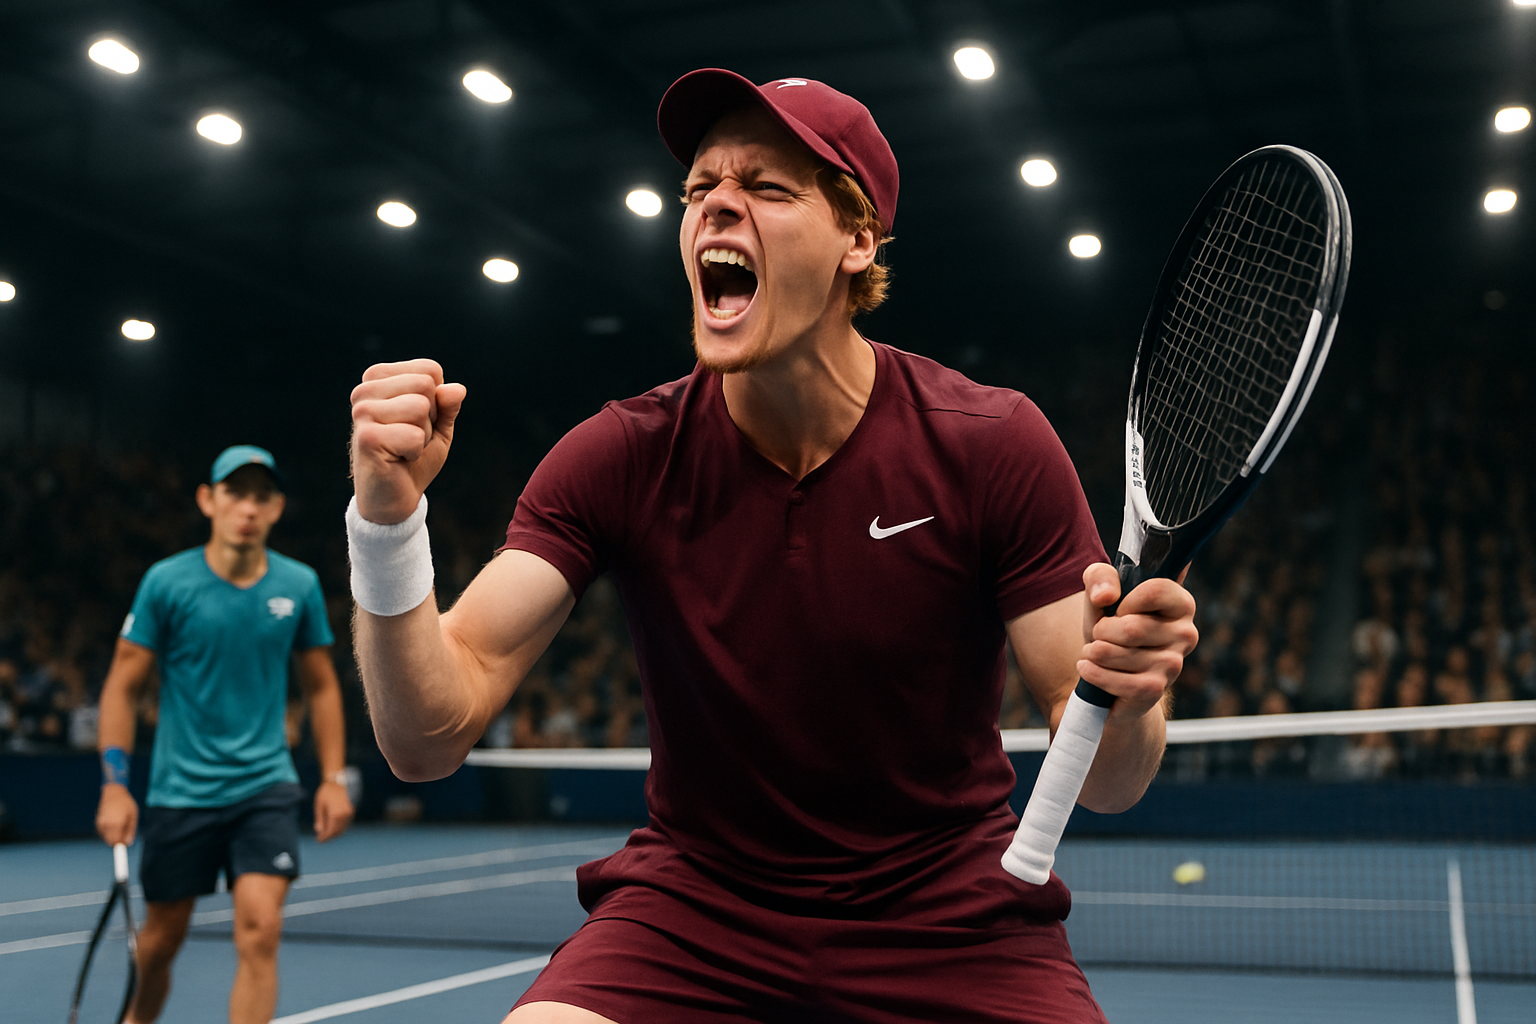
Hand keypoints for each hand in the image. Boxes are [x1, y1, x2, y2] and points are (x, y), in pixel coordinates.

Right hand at [96, 784, 137, 846]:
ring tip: (120, 824)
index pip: (116, 841)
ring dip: (112, 835)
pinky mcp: (97, 821)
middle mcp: (107, 824)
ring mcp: (100, 823)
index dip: (119, 847)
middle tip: (125, 835)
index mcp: (116, 823)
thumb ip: (131, 830)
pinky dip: (108, 831)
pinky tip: (114, 822)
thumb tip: (128, 843)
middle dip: (117, 841)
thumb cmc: (126, 804)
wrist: (113, 792)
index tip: (122, 850)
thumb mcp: (133, 816)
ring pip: (106, 837)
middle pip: (110, 841)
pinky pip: (103, 832)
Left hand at [313, 781, 354, 842]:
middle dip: (329, 836)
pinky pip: (346, 822)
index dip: (324, 837)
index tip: (318, 840)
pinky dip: (340, 826)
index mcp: (335, 815)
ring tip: (327, 832)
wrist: (338, 780)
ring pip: (343, 828)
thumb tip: (319, 830)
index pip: (330, 832)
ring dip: (335, 832)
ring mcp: (350, 813)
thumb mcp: (319, 805)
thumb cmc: (326, 792)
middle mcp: (344, 815)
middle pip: (337, 832)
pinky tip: (333, 825)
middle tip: (322, 837)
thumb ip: (319, 819)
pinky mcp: (352, 810)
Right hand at [350, 359, 466, 523]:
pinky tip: (398, 459)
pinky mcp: (366, 437)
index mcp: (378, 378)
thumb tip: (456, 389)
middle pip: (426, 385)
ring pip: (420, 408)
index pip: (430, 369)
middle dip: (430, 418)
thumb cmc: (413, 457)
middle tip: (410, 438)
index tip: (417, 421)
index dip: (437, 400)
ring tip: (404, 447)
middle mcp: (364, 390)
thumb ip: (448, 404)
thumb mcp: (438, 426)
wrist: (393, 499)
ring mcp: (362, 412)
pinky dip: (415, 452)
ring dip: (423, 435)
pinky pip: (414, 436)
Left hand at [1078, 563, 1198, 724]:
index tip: (1119, 609)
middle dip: (1102, 630)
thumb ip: (1100, 577)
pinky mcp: (1155, 690)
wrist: (1109, 674)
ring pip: (1116, 652)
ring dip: (1093, 651)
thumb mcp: (1102, 595)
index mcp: (1181, 604)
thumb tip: (1105, 596)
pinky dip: (1092, 673)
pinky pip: (1115, 680)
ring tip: (1095, 652)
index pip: (1156, 590)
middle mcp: (1186, 634)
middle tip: (1101, 635)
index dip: (1125, 600)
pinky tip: (1088, 668)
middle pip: (1131, 627)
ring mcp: (1173, 665)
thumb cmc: (1110, 628)